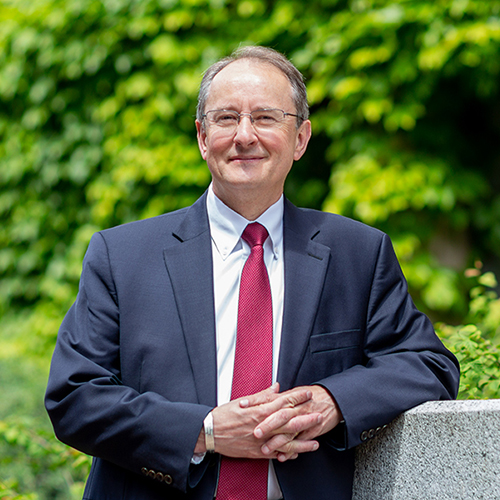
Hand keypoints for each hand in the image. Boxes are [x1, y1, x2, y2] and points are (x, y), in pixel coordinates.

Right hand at [194, 383, 314, 458]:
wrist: (210, 432)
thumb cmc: (224, 415)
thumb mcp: (243, 400)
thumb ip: (262, 395)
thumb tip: (276, 387)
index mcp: (259, 410)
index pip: (283, 402)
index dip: (297, 397)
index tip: (308, 394)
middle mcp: (263, 426)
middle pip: (289, 422)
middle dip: (306, 418)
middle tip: (319, 414)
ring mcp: (261, 441)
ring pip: (286, 442)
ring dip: (302, 442)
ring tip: (315, 441)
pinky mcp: (257, 452)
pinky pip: (276, 454)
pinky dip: (287, 454)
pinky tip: (297, 454)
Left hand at [254, 385, 342, 461]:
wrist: (333, 400)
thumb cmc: (311, 396)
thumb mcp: (292, 393)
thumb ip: (276, 395)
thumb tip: (261, 394)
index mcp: (288, 397)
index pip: (269, 397)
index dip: (255, 400)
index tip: (242, 405)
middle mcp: (295, 407)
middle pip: (280, 415)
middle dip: (267, 424)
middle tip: (255, 432)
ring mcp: (304, 419)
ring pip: (289, 431)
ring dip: (277, 441)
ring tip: (264, 449)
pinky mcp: (311, 431)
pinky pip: (300, 442)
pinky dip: (291, 450)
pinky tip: (281, 456)